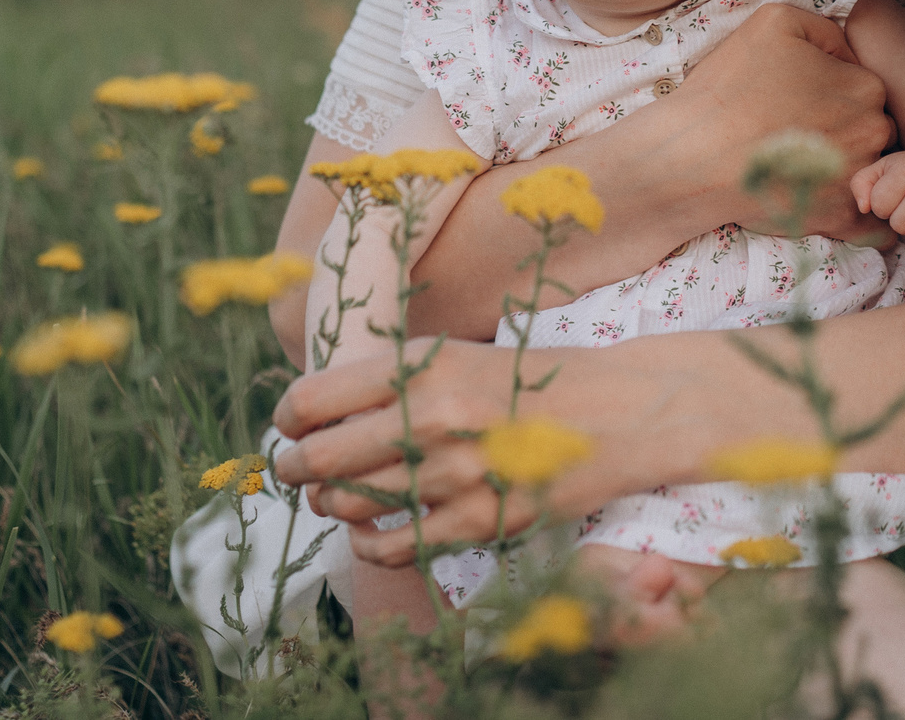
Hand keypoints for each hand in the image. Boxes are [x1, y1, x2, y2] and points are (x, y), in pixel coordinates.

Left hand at [273, 340, 545, 563]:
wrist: (617, 412)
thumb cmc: (527, 380)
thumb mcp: (455, 355)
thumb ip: (389, 381)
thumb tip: (312, 416)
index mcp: (421, 365)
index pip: (311, 400)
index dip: (287, 419)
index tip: (290, 425)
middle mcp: (431, 418)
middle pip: (317, 459)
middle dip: (292, 467)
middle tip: (293, 468)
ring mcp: (454, 475)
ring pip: (348, 504)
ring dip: (328, 503)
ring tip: (333, 495)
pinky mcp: (479, 522)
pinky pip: (392, 547)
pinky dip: (367, 544)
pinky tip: (369, 532)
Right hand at [681, 4, 893, 237]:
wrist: (692, 155)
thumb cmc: (729, 87)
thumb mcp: (776, 22)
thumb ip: (824, 28)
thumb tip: (845, 50)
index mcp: (865, 87)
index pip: (862, 84)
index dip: (830, 87)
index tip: (796, 96)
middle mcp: (873, 133)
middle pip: (868, 126)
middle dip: (842, 126)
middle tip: (794, 128)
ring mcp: (857, 178)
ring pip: (862, 167)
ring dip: (839, 164)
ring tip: (792, 162)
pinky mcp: (838, 217)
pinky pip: (862, 218)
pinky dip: (845, 210)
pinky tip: (811, 195)